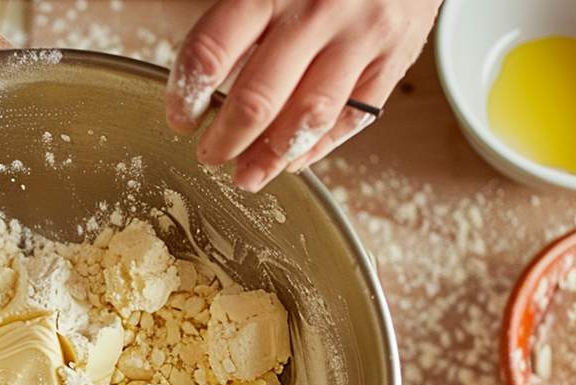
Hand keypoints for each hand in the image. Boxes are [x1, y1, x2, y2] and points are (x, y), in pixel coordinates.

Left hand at [165, 0, 441, 190]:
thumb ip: (237, 19)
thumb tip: (199, 77)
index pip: (212, 53)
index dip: (187, 95)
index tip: (181, 117)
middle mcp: (318, 12)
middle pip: (257, 99)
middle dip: (226, 140)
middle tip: (210, 156)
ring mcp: (361, 38)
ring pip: (307, 119)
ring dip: (270, 158)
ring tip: (247, 176)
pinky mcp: (395, 59)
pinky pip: (352, 120)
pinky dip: (318, 148)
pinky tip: (292, 159)